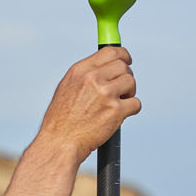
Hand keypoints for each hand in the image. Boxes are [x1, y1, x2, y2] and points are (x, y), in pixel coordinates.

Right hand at [37, 48, 140, 164]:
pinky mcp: (116, 111)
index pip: (110, 51)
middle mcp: (93, 79)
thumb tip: (104, 67)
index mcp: (80, 71)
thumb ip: (85, 75)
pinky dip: (132, 109)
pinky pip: (136, 103)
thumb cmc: (61, 121)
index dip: (123, 55)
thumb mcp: (66, 89)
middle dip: (125, 78)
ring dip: (129, 93)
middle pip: (124, 67)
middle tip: (121, 91)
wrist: (60, 144)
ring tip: (117, 105)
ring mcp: (105, 94)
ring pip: (131, 83)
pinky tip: (120, 116)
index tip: (127, 61)